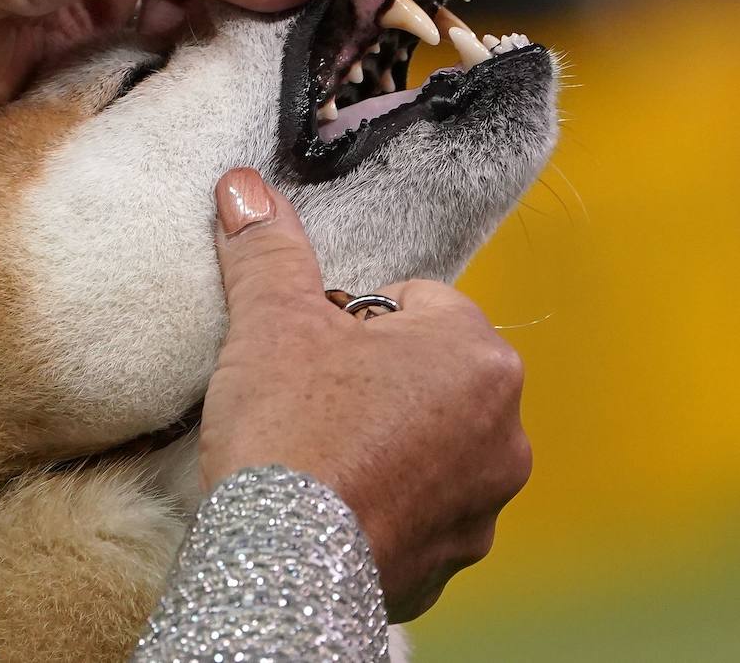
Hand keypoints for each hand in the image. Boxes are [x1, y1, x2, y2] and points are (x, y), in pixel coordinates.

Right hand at [201, 167, 531, 621]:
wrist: (282, 562)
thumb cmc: (290, 431)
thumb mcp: (271, 322)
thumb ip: (267, 249)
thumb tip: (244, 185)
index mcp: (474, 354)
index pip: (413, 301)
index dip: (349, 319)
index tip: (310, 351)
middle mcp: (504, 428)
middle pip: (425, 371)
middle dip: (373, 377)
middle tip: (307, 398)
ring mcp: (485, 500)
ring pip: (427, 440)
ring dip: (384, 439)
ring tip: (318, 453)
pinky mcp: (455, 557)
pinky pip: (421, 507)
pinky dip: (384, 501)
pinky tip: (332, 502)